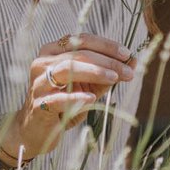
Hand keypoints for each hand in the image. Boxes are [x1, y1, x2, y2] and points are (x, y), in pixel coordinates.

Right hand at [1, 33, 135, 161]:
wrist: (36, 130)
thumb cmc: (64, 103)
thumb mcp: (88, 86)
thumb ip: (107, 73)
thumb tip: (133, 61)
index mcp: (53, 51)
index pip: (82, 40)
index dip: (106, 45)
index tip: (127, 54)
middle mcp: (43, 63)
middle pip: (78, 54)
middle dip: (106, 61)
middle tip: (127, 71)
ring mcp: (39, 83)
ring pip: (67, 69)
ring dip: (94, 72)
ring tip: (114, 79)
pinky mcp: (38, 105)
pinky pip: (58, 98)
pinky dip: (76, 97)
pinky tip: (91, 98)